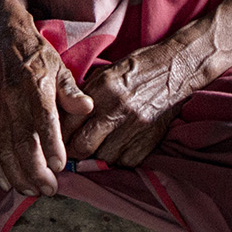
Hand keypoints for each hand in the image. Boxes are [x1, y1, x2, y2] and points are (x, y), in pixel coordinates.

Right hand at [0, 4, 92, 195]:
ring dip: (17, 174)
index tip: (60, 166)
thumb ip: (72, 92)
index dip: (50, 145)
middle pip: (22, 142)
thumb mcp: (61, 67)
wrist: (3, 40)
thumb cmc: (37, 56)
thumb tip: (87, 108)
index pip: (43, 120)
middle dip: (35, 170)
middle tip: (49, 189)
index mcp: (36, 88)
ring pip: (5, 149)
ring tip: (31, 191)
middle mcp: (14, 101)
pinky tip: (7, 182)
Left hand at [67, 26, 215, 168]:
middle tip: (73, 150)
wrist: (175, 69)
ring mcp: (135, 126)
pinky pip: (126, 162)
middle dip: (74, 151)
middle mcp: (116, 109)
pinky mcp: (150, 139)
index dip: (58, 136)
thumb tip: (61, 120)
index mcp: (101, 90)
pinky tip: (118, 147)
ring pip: (103, 157)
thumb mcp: (104, 74)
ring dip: (97, 156)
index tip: (56, 141)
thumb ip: (84, 98)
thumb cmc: (136, 70)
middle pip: (82, 146)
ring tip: (98, 147)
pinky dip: (118, 159)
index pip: (68, 123)